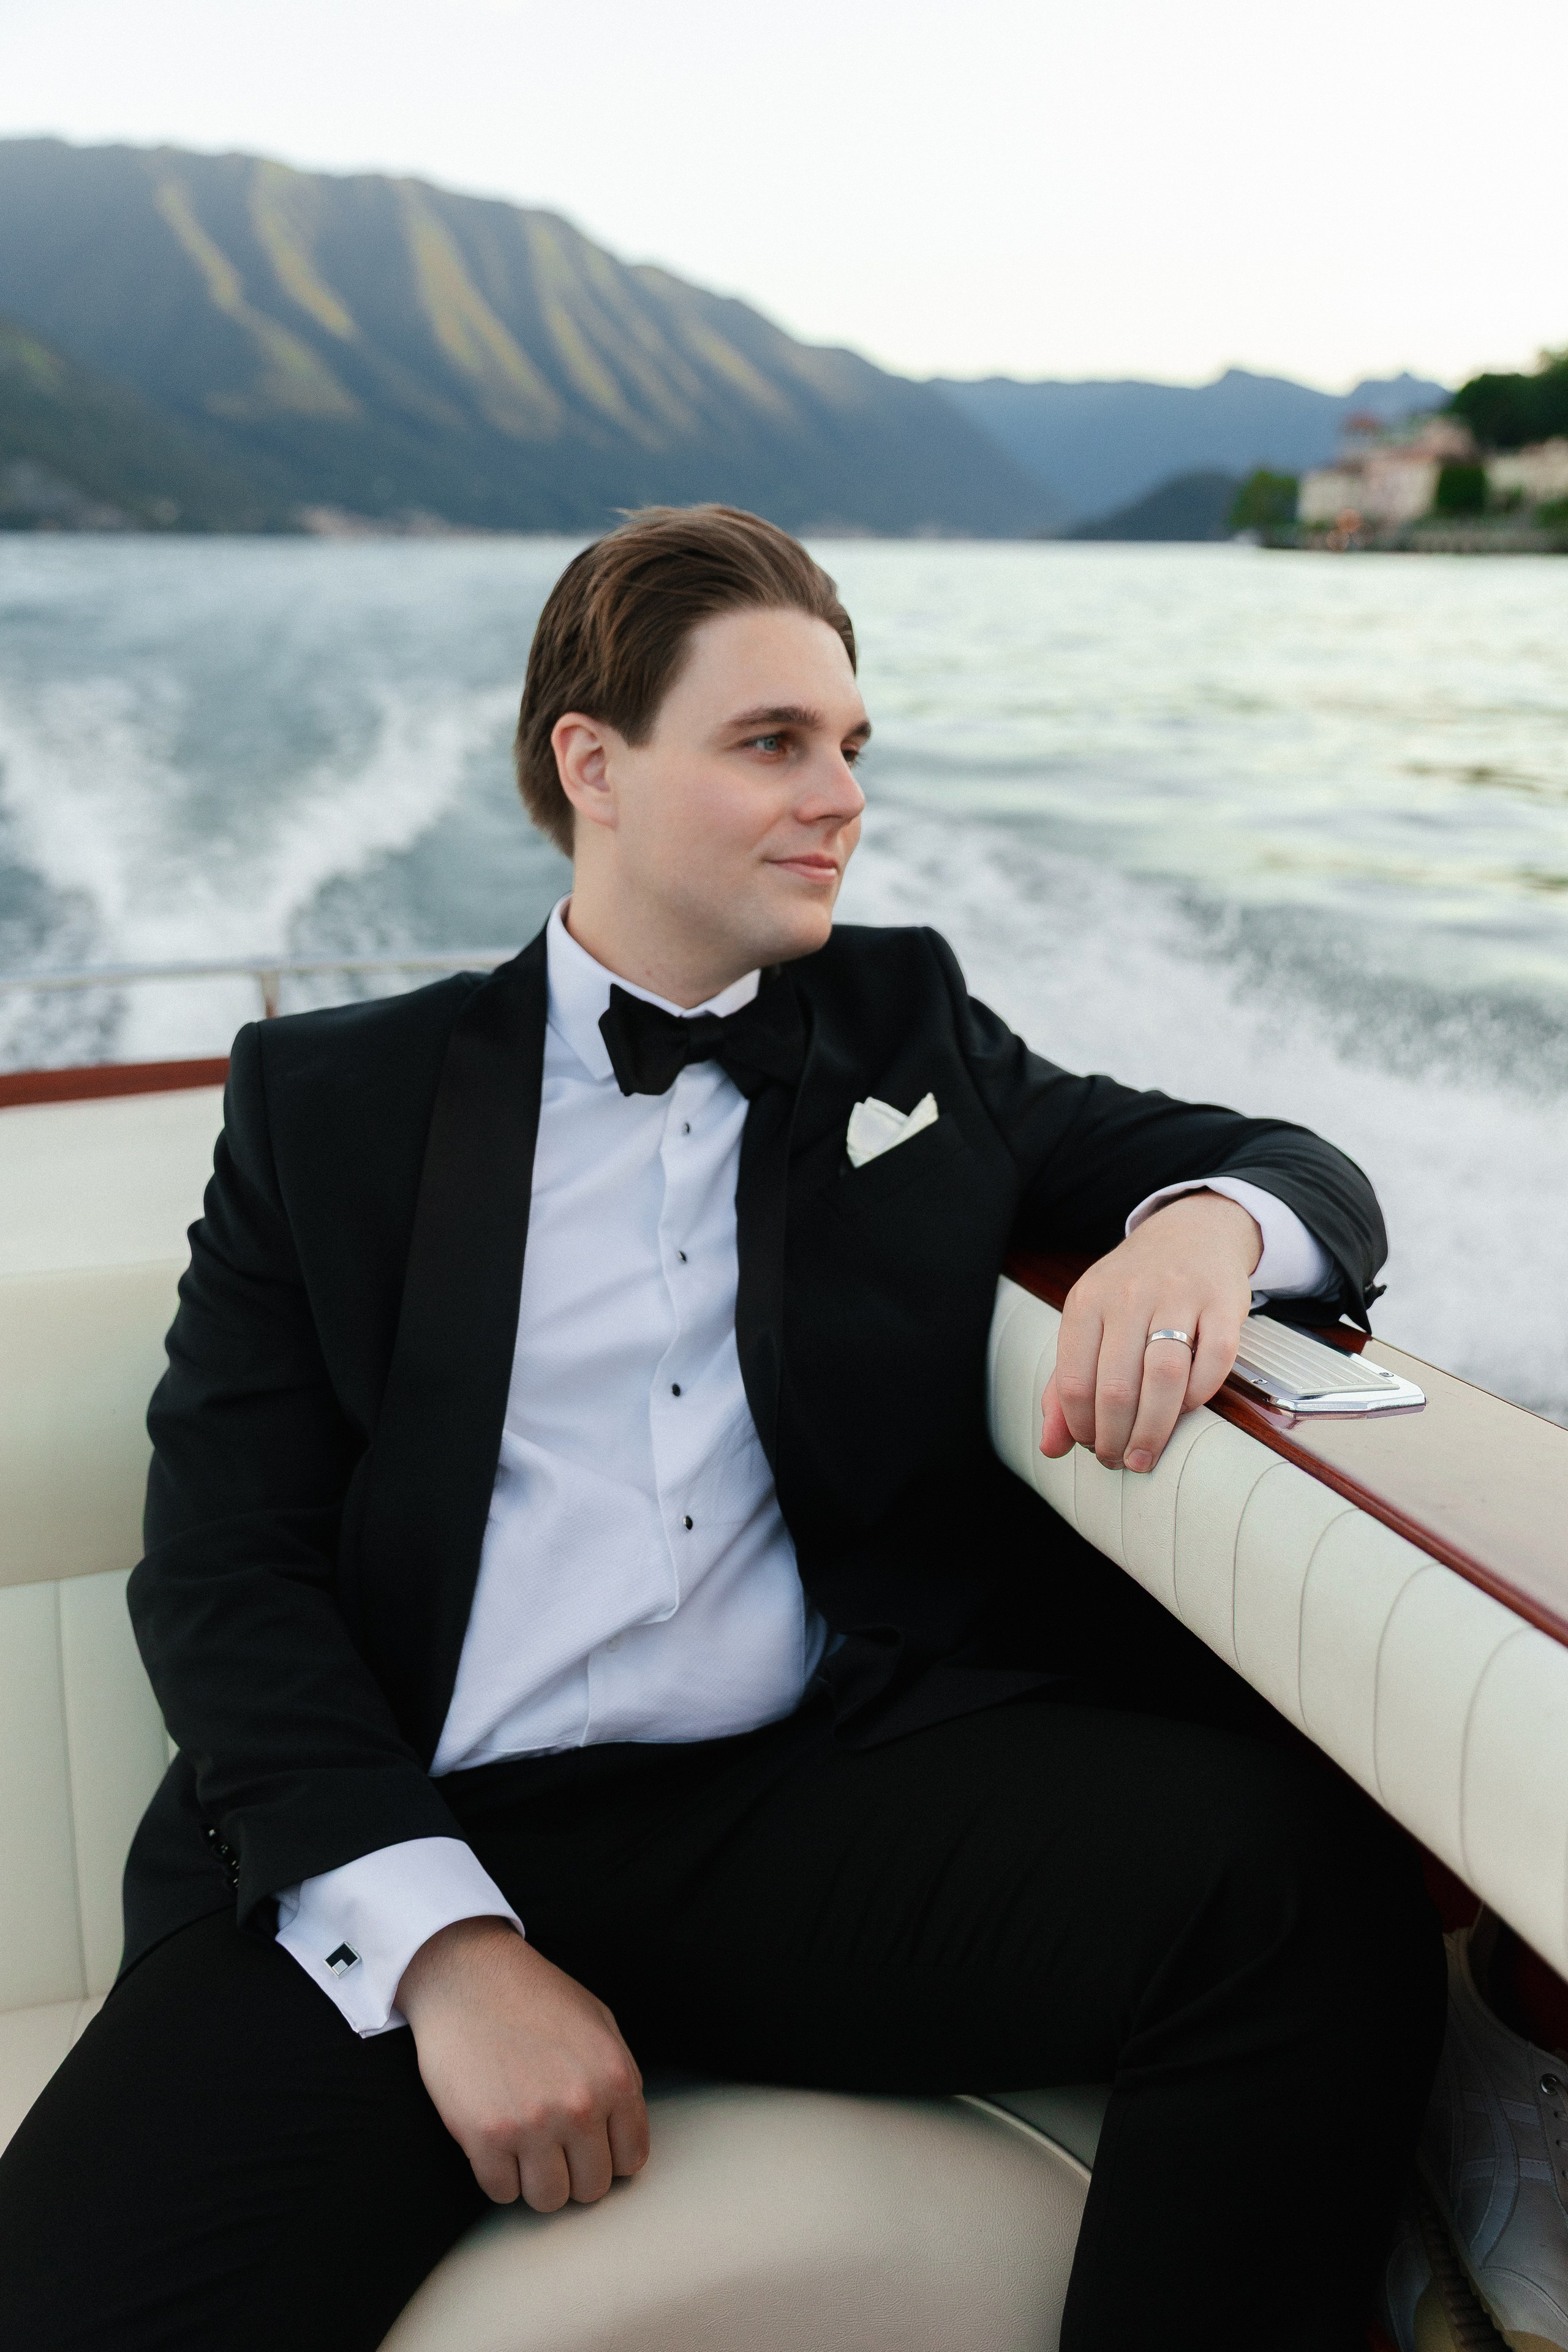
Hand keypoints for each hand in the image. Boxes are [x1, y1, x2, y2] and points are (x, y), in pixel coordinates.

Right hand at [397, 1916, 648, 2210]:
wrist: (468, 1976)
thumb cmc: (534, 1996)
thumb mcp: (598, 2022)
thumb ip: (620, 2078)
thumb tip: (625, 2130)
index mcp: (614, 2077)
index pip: (631, 2160)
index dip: (608, 2156)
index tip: (588, 2146)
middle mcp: (580, 2106)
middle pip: (591, 2188)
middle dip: (574, 2172)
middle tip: (552, 2145)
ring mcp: (532, 2125)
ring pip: (549, 2200)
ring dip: (536, 2180)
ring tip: (524, 2146)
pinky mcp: (484, 2137)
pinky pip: (502, 2193)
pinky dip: (499, 2176)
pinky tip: (495, 2142)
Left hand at [1040, 1192, 1260, 1475]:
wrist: (1190, 1234)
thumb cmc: (1132, 1289)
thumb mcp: (1089, 1323)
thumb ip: (1065, 1385)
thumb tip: (1050, 1446)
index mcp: (1086, 1303)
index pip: (1074, 1382)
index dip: (1079, 1427)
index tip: (1089, 1446)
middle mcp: (1128, 1296)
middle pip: (1117, 1388)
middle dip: (1116, 1439)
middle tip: (1120, 1461)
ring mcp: (1177, 1297)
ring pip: (1163, 1379)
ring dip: (1154, 1430)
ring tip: (1147, 1454)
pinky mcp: (1222, 1303)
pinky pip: (1213, 1362)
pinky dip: (1199, 1395)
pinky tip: (1186, 1409)